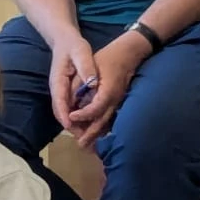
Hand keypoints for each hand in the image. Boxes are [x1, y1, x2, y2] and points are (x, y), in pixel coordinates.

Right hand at [46, 36, 100, 132]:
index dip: (64, 114)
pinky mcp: (66, 92)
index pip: (59, 101)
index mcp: (58, 81)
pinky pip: (70, 109)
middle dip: (71, 126)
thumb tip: (91, 83)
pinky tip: (89, 124)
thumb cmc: (73, 46)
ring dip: (75, 125)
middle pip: (61, 111)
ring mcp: (60, 92)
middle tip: (83, 138)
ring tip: (87, 137)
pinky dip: (77, 118)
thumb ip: (86, 68)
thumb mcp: (81, 52)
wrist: (64, 41)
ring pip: (65, 112)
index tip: (71, 126)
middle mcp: (57, 89)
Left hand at [65, 32, 151, 147]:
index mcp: (108, 90)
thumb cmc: (107, 58)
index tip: (70, 117)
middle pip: (102, 121)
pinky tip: (95, 134)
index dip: (82, 115)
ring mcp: (118, 102)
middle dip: (90, 134)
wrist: (128, 54)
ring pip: (107, 122)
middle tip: (79, 144)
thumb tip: (70, 99)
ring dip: (96, 134)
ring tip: (86, 145)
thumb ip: (79, 83)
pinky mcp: (118, 102)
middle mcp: (114, 99)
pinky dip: (102, 127)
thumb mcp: (89, 66)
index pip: (95, 108)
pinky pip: (110, 118)